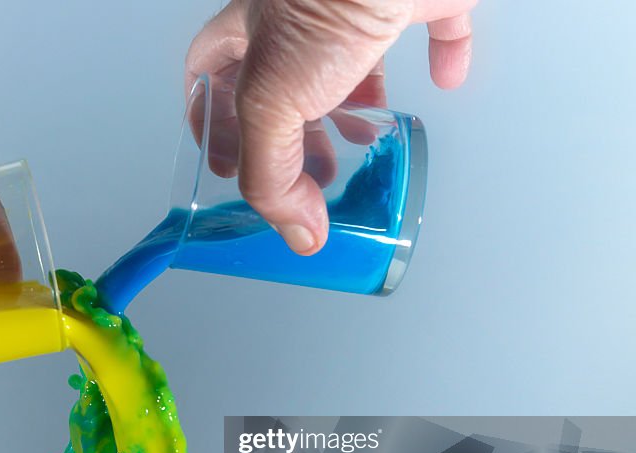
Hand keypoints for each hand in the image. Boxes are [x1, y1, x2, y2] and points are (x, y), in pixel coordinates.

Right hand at [186, 0, 476, 254]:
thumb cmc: (325, 1)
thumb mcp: (270, 104)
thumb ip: (274, 175)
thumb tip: (298, 232)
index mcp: (247, 33)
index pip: (208, 76)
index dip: (211, 122)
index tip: (224, 161)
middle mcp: (296, 18)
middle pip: (280, 83)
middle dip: (290, 135)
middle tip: (302, 172)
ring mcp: (356, 5)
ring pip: (346, 62)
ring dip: (351, 107)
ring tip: (359, 142)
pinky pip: (430, 30)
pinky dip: (438, 60)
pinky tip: (443, 81)